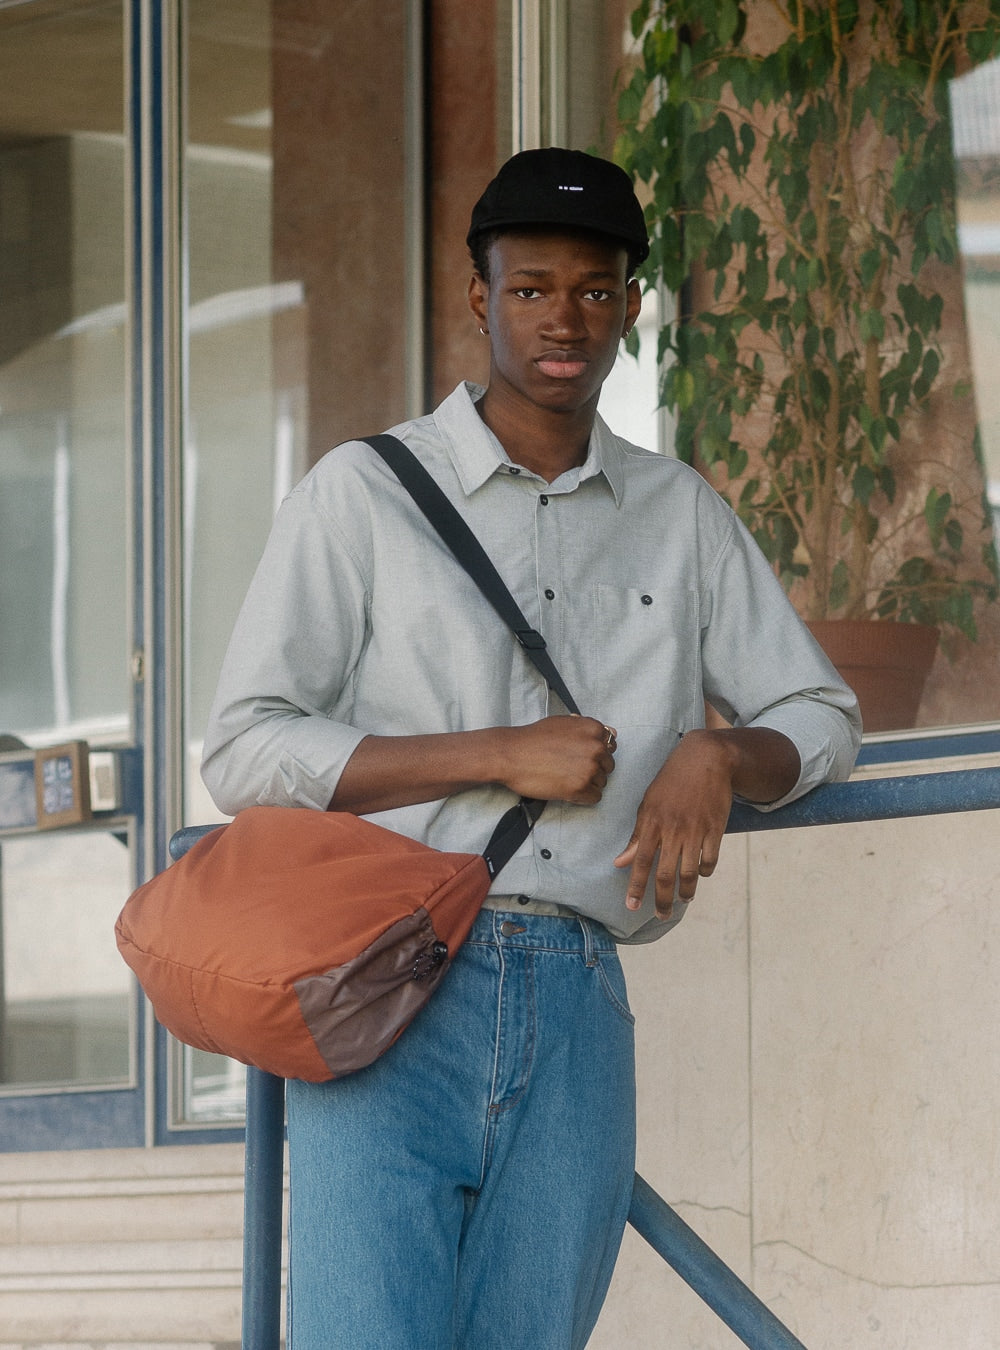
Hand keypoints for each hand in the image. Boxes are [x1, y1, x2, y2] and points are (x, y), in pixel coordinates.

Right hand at [501, 716, 615, 804]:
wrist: (510, 755)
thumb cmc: (534, 738)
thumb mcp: (563, 723)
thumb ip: (588, 729)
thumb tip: (612, 733)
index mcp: (594, 729)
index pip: (610, 747)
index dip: (594, 753)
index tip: (578, 756)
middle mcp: (596, 747)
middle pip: (608, 766)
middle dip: (592, 769)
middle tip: (569, 768)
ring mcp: (589, 768)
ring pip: (602, 782)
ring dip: (587, 783)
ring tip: (564, 778)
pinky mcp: (580, 788)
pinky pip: (595, 797)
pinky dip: (582, 797)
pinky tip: (566, 789)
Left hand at [613, 728, 799, 918]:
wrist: (705, 759)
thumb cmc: (672, 781)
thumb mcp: (648, 804)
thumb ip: (637, 836)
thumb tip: (620, 862)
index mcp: (652, 823)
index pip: (641, 862)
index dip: (636, 887)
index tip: (632, 906)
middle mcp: (672, 829)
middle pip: (665, 874)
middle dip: (662, 900)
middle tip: (662, 916)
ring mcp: (695, 830)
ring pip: (690, 872)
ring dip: (686, 891)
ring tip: (683, 900)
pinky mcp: (715, 829)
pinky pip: (710, 860)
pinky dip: (705, 871)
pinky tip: (701, 875)